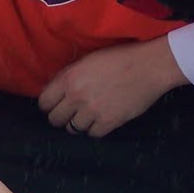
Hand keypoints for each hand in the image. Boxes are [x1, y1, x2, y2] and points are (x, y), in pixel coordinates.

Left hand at [38, 35, 184, 137]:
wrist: (149, 66)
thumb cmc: (120, 58)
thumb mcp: (88, 60)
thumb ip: (68, 75)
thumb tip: (51, 89)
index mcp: (70, 78)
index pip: (44, 103)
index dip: (49, 105)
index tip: (56, 105)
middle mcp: (77, 96)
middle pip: (55, 119)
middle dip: (61, 117)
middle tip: (70, 113)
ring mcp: (93, 111)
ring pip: (72, 129)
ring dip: (78, 124)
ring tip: (87, 116)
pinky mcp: (109, 122)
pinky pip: (92, 134)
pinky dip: (94, 129)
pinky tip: (100, 119)